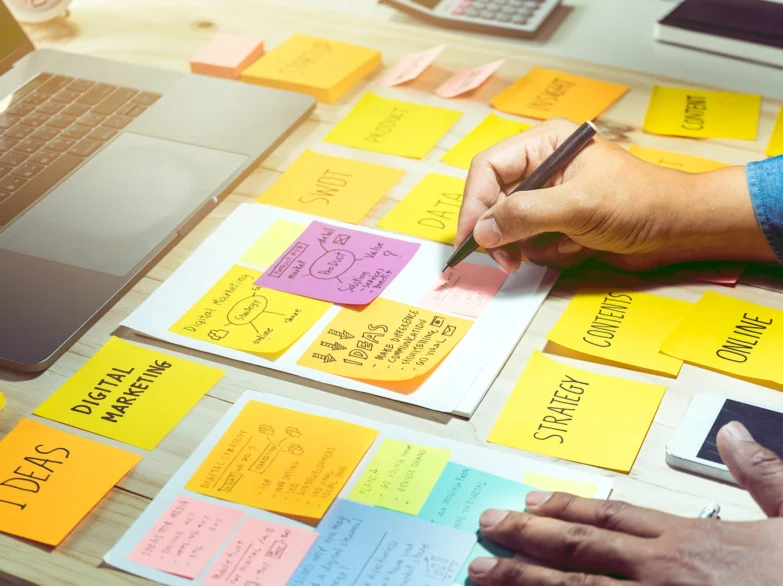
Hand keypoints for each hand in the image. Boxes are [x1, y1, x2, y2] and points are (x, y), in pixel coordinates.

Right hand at [456, 119, 775, 271]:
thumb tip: (481, 230)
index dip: (474, 203)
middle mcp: (541, 167)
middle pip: (494, 199)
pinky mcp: (558, 222)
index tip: (471, 237)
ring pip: (510, 226)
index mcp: (544, 144)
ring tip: (561, 247)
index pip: (488, 168)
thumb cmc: (638, 202)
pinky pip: (531, 242)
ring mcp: (549, 197)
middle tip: (504, 259)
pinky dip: (548, 252)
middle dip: (501, 231)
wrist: (677, 228)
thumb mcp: (577, 206)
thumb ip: (524, 215)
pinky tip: (576, 248)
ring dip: (529, 245)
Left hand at [469, 421, 782, 584]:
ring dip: (523, 580)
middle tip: (484, 528)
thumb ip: (760, 475)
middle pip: (579, 549)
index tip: (528, 500)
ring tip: (480, 571)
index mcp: (688, 540)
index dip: (566, 507)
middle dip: (526, 538)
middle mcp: (662, 572)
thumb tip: (730, 431)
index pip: (612, 516)